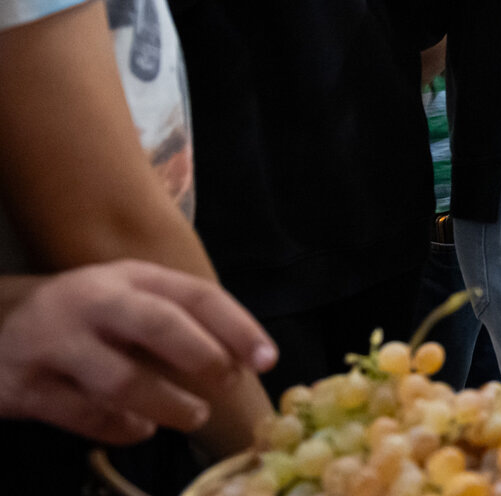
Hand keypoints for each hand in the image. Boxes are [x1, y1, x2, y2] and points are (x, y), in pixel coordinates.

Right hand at [0, 262, 275, 445]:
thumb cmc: (84, 313)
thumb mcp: (128, 296)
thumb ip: (178, 316)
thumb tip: (243, 356)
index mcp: (130, 277)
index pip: (196, 294)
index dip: (237, 326)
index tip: (268, 359)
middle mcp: (93, 303)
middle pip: (158, 325)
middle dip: (203, 357)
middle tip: (228, 385)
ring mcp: (55, 344)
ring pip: (121, 380)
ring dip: (167, 404)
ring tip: (194, 416)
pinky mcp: (27, 387)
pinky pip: (83, 415)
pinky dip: (121, 427)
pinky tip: (141, 429)